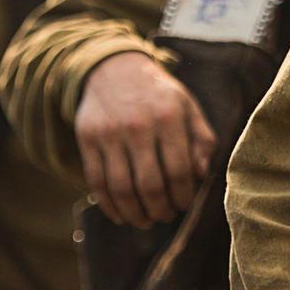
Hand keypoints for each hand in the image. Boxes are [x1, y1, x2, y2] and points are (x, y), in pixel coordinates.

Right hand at [75, 51, 215, 225]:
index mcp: (168, 117)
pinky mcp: (87, 139)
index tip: (185, 205)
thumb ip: (202, 139)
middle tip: (166, 216)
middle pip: (150, 184)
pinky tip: (120, 215)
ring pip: (121, 188)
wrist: (113, 68)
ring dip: (135, 213)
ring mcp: (109, 133)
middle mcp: (138, 125)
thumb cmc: (158, 94)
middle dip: (160, 209)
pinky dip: (108, 205)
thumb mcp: (188, 107)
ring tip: (145, 221)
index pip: (179, 170)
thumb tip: (201, 175)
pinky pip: (96, 182)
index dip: (183, 196)